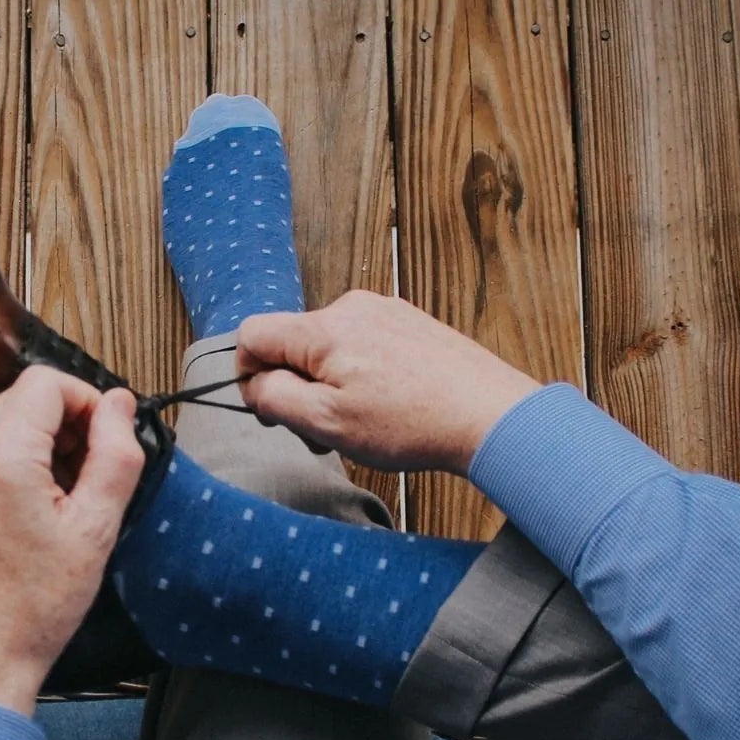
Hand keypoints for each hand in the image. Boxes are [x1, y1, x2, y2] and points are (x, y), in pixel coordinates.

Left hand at [0, 367, 143, 715]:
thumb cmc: (34, 608)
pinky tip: (22, 515)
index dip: (86, 403)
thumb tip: (120, 406)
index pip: (46, 384)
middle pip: (19, 402)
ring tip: (56, 503)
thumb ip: (116, 456)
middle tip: (86, 476)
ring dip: (33, 448)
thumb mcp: (96, 530)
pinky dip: (3, 469)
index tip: (104, 439)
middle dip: (62, 427)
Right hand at [236, 290, 540, 474]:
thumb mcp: (327, 422)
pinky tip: (388, 408)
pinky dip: (361, 376)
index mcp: (324, 328)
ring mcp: (385, 312)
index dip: (248, 375)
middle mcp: (352, 307)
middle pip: (293, 343)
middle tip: (322, 432)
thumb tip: (254, 383)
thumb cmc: (411, 424)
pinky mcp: (410, 324)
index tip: (270, 410)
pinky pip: (364, 345)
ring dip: (330, 386)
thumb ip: (275, 398)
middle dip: (296, 387)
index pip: (253, 332)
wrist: (490, 417)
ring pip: (329, 347)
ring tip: (361, 424)